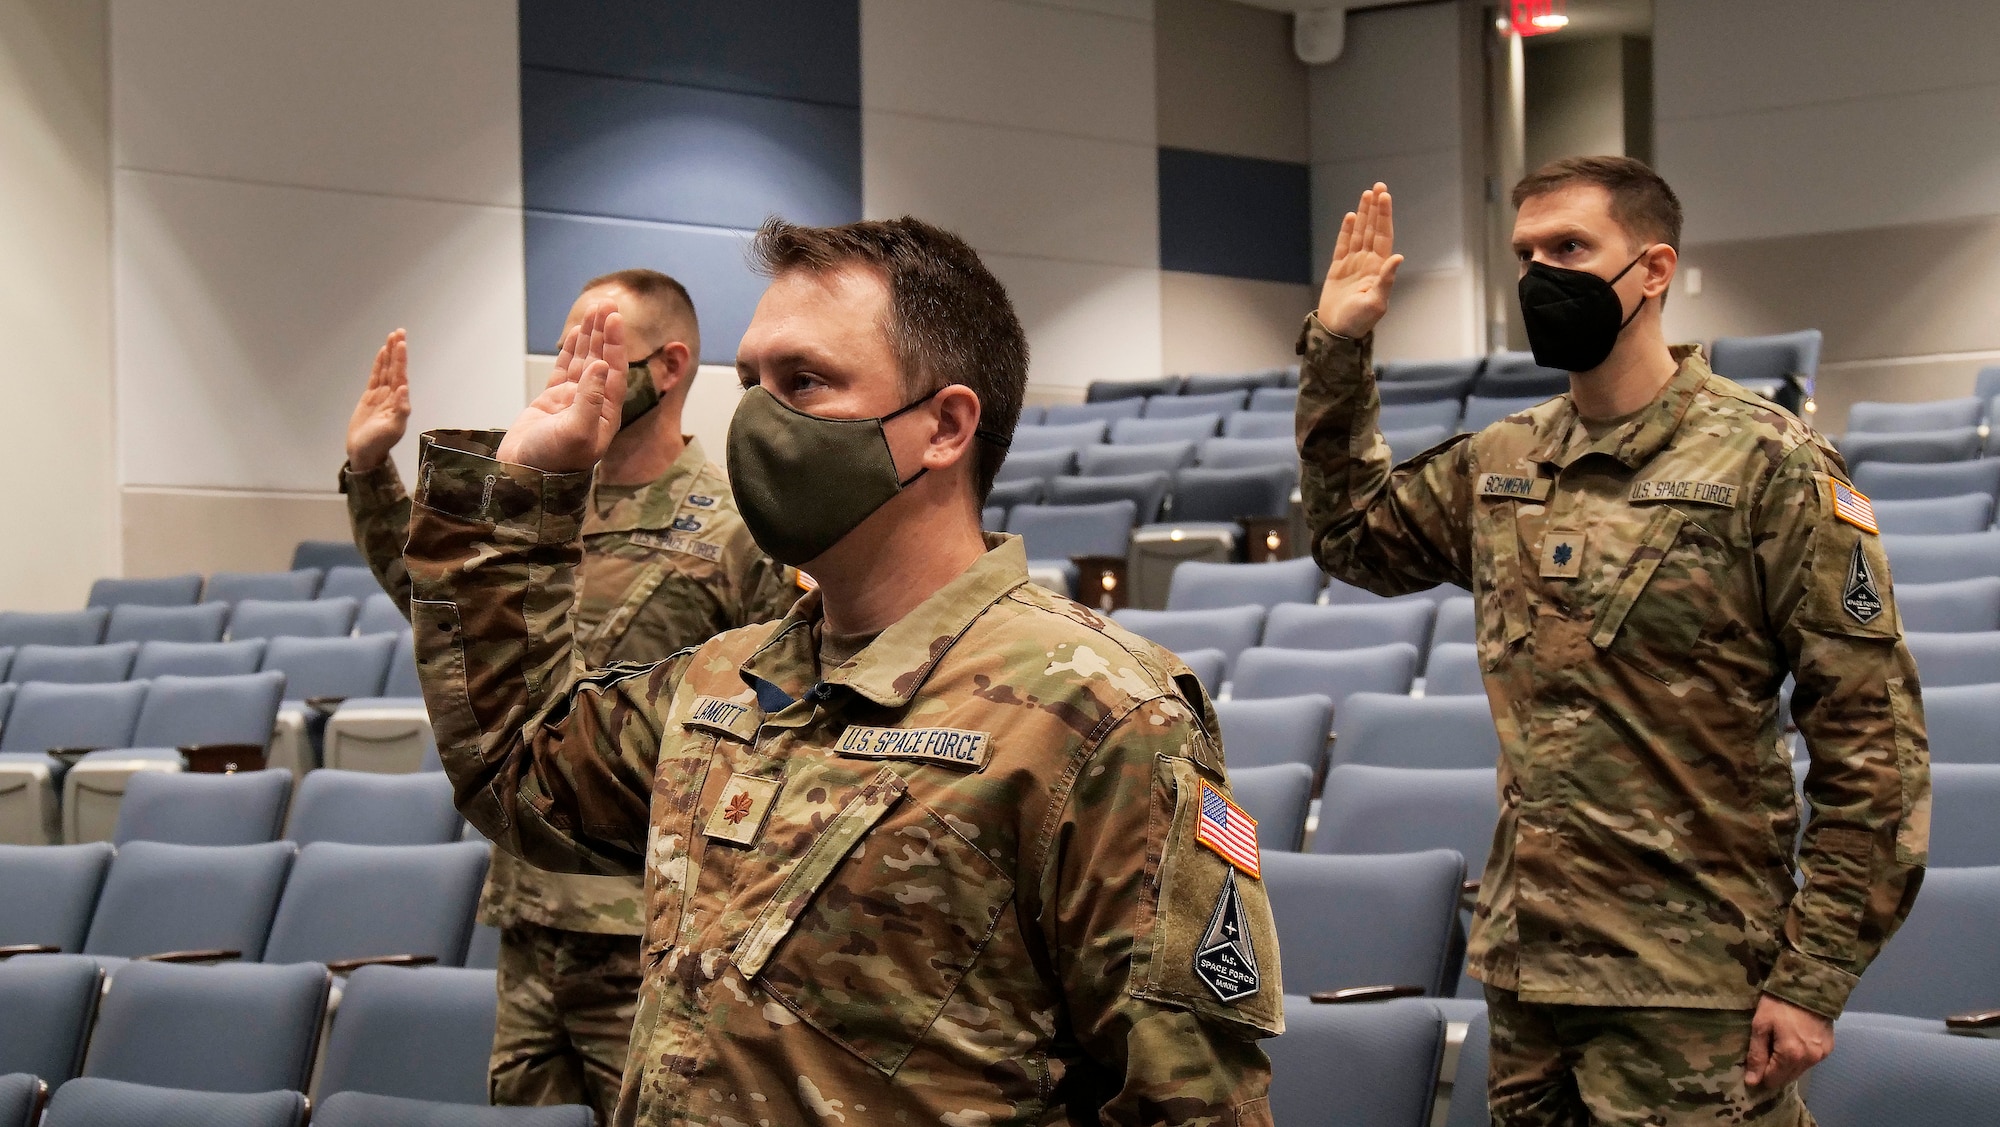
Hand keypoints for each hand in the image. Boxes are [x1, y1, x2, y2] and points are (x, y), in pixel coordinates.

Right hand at [346, 329, 411, 471]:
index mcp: (399, 402)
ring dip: (389, 354)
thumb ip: (400, 410)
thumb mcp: (392, 429)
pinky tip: (382, 353)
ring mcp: (381, 395)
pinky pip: (376, 376)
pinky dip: (379, 364)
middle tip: (399, 331)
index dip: (401, 359)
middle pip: (395, 368)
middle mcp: (392, 396)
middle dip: (397, 350)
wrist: (364, 452)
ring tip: (392, 336)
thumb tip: (404, 389)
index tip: (401, 343)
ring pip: (386, 369)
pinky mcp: (370, 397)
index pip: (401, 375)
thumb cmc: (378, 444)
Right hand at [495, 302, 625, 472]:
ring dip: (590, 336)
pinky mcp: (552, 402)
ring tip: (595, 309)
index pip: (614, 372)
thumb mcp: (576, 432)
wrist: (524, 477)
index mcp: (606, 414)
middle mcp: (593, 406)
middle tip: (606, 303)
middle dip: (604, 332)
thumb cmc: (553, 461)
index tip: (614, 318)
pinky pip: (565, 370)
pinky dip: (570, 351)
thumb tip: (603, 365)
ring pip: (584, 361)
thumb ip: (591, 399)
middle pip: (602, 360)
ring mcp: (572, 402)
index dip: (615, 344)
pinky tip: (576, 333)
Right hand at [1315, 182, 1404, 338]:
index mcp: (1378, 269)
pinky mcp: (1338, 270)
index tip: (1384, 197)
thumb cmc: (1358, 322)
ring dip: (1363, 214)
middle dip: (1376, 208)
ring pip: (1359, 233)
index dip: (1384, 216)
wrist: (1337, 333)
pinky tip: (1351, 217)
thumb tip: (1398, 257)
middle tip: (1378, 187)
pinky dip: (1347, 231)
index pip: (1383, 236)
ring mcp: (1353, 265)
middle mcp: (1368, 263)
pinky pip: (1343, 245)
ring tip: (1366, 194)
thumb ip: (1387, 280)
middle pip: (1373, 229)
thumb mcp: (1376, 303)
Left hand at [1743, 994, 1833, 1090]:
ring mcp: (1821, 1055)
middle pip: (1787, 1078)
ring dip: (1787, 1065)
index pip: (1773, 1080)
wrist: (1810, 985)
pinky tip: (1792, 1043)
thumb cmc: (1779, 1003)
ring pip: (1799, 1071)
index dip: (1760, 1076)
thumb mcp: (1761, 1025)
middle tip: (1763, 1055)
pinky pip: (1810, 1061)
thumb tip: (1752, 1081)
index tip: (1751, 1066)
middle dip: (1773, 1072)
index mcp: (1791, 1055)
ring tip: (1776, 1048)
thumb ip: (1757, 1055)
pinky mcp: (1829, 1048)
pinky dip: (1800, 1057)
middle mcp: (1809, 1060)